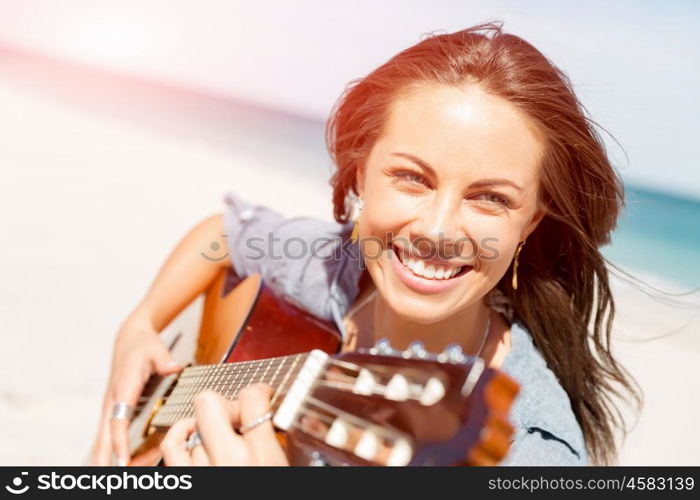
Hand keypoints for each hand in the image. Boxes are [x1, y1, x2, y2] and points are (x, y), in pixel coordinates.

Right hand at [89, 314, 181, 464]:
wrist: (129, 338)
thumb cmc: (142, 345)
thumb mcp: (155, 348)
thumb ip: (164, 359)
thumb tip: (172, 367)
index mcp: (123, 387)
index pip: (118, 419)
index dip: (119, 440)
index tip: (121, 458)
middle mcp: (113, 400)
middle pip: (105, 436)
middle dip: (107, 458)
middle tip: (114, 477)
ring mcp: (112, 406)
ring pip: (106, 439)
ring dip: (113, 458)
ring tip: (128, 474)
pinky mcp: (115, 410)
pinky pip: (115, 435)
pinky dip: (120, 450)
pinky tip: (134, 462)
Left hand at [160, 384, 287, 465]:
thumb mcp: (283, 467)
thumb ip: (280, 443)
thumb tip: (285, 421)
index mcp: (262, 456)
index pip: (252, 398)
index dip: (258, 391)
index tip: (261, 395)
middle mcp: (228, 459)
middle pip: (210, 402)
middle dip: (224, 404)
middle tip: (237, 416)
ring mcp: (201, 470)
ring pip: (194, 425)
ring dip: (208, 429)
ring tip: (222, 438)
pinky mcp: (184, 479)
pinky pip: (171, 444)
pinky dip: (180, 433)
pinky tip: (192, 435)